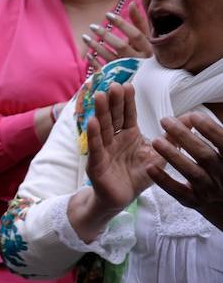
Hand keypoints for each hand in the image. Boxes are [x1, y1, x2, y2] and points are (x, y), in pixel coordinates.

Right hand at [83, 84, 159, 213]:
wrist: (122, 197)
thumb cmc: (138, 174)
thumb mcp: (159, 154)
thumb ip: (172, 137)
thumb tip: (190, 118)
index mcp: (129, 134)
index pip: (127, 114)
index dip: (127, 101)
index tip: (127, 85)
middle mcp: (115, 139)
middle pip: (114, 117)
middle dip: (112, 101)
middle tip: (112, 85)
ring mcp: (104, 150)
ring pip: (103, 128)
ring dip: (100, 112)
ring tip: (99, 96)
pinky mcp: (96, 163)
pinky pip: (96, 147)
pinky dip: (93, 135)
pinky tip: (92, 122)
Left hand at [84, 2, 153, 71]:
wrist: (145, 77)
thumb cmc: (142, 51)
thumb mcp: (144, 36)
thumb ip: (138, 20)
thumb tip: (133, 2)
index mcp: (148, 49)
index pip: (135, 35)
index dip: (122, 24)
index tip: (108, 14)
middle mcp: (139, 61)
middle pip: (121, 46)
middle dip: (106, 35)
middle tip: (93, 26)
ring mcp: (128, 70)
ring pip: (109, 57)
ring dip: (96, 47)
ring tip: (85, 37)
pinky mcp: (117, 79)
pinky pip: (103, 70)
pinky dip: (94, 62)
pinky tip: (88, 54)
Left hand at [148, 113, 222, 229]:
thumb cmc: (222, 167)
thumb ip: (216, 136)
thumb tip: (196, 116)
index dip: (210, 129)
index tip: (193, 116)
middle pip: (205, 156)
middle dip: (185, 137)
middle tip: (165, 121)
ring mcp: (209, 190)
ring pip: (191, 172)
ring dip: (172, 156)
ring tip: (155, 141)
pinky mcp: (194, 201)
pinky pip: (178, 191)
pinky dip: (164, 180)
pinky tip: (150, 167)